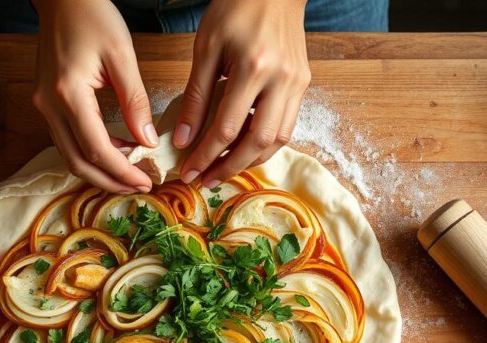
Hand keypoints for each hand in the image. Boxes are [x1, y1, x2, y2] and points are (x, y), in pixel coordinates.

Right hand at [32, 0, 157, 192]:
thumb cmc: (92, 15)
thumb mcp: (122, 55)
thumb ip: (135, 101)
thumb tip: (148, 141)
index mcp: (68, 94)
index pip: (96, 149)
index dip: (122, 172)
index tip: (146, 182)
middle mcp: (49, 106)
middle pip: (77, 162)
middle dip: (110, 181)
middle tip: (140, 187)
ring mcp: (44, 106)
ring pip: (69, 155)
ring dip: (100, 169)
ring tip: (131, 173)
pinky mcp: (47, 103)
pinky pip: (67, 139)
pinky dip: (91, 152)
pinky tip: (117, 150)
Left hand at [175, 0, 309, 187]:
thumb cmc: (235, 10)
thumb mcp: (206, 49)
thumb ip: (196, 97)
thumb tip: (183, 139)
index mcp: (253, 68)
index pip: (228, 128)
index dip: (205, 155)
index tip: (187, 171)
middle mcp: (281, 80)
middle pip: (258, 142)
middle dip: (229, 167)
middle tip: (206, 180)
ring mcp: (297, 83)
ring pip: (278, 139)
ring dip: (250, 161)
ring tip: (223, 170)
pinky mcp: (303, 84)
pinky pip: (287, 126)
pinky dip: (265, 144)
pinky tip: (244, 149)